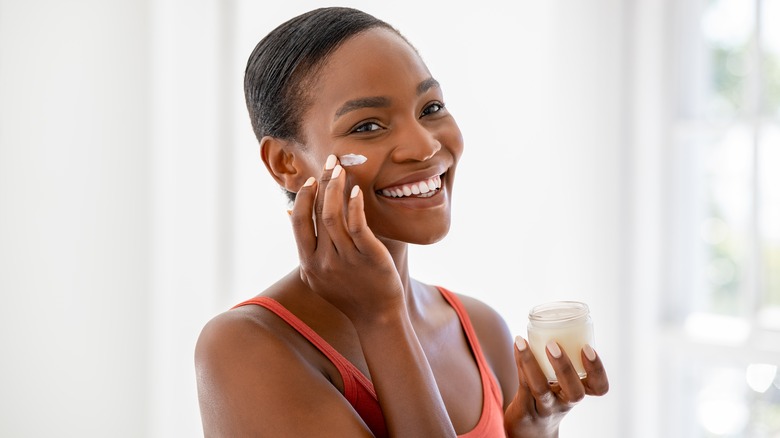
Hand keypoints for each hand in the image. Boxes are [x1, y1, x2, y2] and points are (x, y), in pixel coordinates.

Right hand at [289, 154, 405, 322]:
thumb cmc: (348, 291)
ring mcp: (345, 259)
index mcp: (309, 262)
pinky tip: (356, 191)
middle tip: (330, 161)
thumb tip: (288, 212)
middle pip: (317, 214)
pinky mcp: (369, 257)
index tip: (311, 180)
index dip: (303, 198)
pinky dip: (354, 206)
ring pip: (334, 216)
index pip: (299, 222)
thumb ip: (305, 244)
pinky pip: (357, 227)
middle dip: (322, 183)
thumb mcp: (317, 273)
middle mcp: (323, 261)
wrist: (376, 315)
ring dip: (336, 188)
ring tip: (341, 169)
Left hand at [503, 337, 608, 437]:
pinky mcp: (525, 409)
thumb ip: (564, 359)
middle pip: (574, 392)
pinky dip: (520, 361)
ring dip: (531, 363)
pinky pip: (522, 384)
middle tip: (553, 345)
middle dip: (565, 367)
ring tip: (522, 341)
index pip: (599, 387)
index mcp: (579, 392)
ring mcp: (545, 407)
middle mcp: (565, 402)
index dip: (597, 369)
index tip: (587, 348)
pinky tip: (517, 344)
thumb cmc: (550, 397)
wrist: (530, 430)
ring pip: (540, 389)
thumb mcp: (562, 383)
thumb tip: (557, 320)